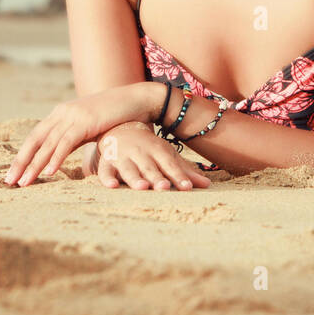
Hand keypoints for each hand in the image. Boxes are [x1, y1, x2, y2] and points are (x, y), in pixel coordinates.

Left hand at [5, 82, 161, 185]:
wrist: (137, 100)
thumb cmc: (116, 116)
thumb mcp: (90, 125)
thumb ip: (75, 135)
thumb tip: (64, 152)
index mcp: (61, 113)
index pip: (36, 136)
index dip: (23, 155)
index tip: (14, 172)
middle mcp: (62, 113)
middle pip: (35, 140)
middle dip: (21, 162)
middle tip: (9, 181)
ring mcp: (73, 116)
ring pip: (47, 144)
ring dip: (34, 165)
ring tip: (24, 182)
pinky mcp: (85, 121)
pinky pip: (66, 143)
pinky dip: (55, 158)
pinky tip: (49, 172)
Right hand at [84, 122, 212, 189]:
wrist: (120, 127)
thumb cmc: (149, 148)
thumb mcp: (167, 156)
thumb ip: (185, 171)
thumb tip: (208, 185)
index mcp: (158, 150)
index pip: (170, 165)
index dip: (179, 176)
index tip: (188, 187)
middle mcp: (141, 153)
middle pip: (150, 168)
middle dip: (157, 178)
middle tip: (165, 188)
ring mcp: (123, 157)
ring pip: (129, 169)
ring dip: (135, 178)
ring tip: (142, 187)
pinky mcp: (107, 163)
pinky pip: (105, 172)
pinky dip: (107, 179)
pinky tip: (112, 186)